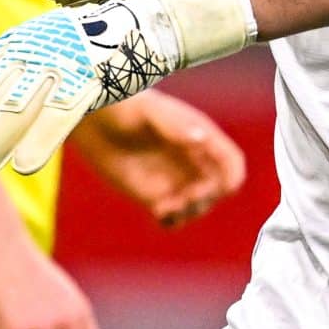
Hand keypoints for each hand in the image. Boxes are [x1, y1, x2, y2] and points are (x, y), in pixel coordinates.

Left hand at [0, 0, 257, 177]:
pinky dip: (39, 141)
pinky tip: (23, 165)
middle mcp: (40, 49)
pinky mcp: (90, 80)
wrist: (150, 22)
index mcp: (28, 40)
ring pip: (20, 108)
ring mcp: (64, 63)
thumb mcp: (56, 42)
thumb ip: (28, 61)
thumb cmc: (100, 38)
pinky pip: (60, 116)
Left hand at [71, 92, 246, 227]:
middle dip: (206, 198)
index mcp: (200, 137)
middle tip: (184, 199)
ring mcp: (175, 180)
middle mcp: (193, 161)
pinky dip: (172, 221)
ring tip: (164, 209)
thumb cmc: (126, 107)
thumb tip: (201, 138)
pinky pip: (174, 217)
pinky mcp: (155, 195)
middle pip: (217, 190)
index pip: (231, 162)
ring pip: (197, 206)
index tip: (223, 189)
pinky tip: (159, 214)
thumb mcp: (151, 112)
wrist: (96, 120)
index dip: (232, 177)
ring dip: (188, 212)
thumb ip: (176, 125)